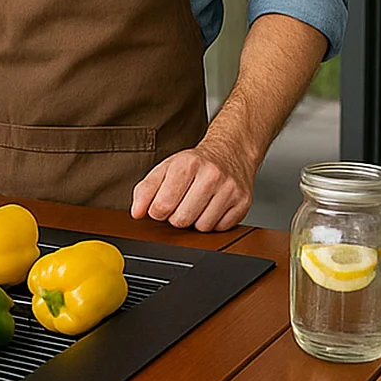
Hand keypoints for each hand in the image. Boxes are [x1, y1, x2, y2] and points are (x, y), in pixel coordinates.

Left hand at [130, 140, 253, 231]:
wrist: (232, 151)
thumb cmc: (196, 163)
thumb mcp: (166, 168)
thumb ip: (145, 190)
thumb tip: (137, 213)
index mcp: (187, 164)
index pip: (162, 205)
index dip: (157, 211)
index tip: (162, 205)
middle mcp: (211, 175)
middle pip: (181, 219)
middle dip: (176, 217)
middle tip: (182, 203)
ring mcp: (230, 189)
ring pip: (201, 227)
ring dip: (196, 221)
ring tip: (198, 204)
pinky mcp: (243, 202)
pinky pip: (220, 229)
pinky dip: (213, 223)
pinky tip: (213, 207)